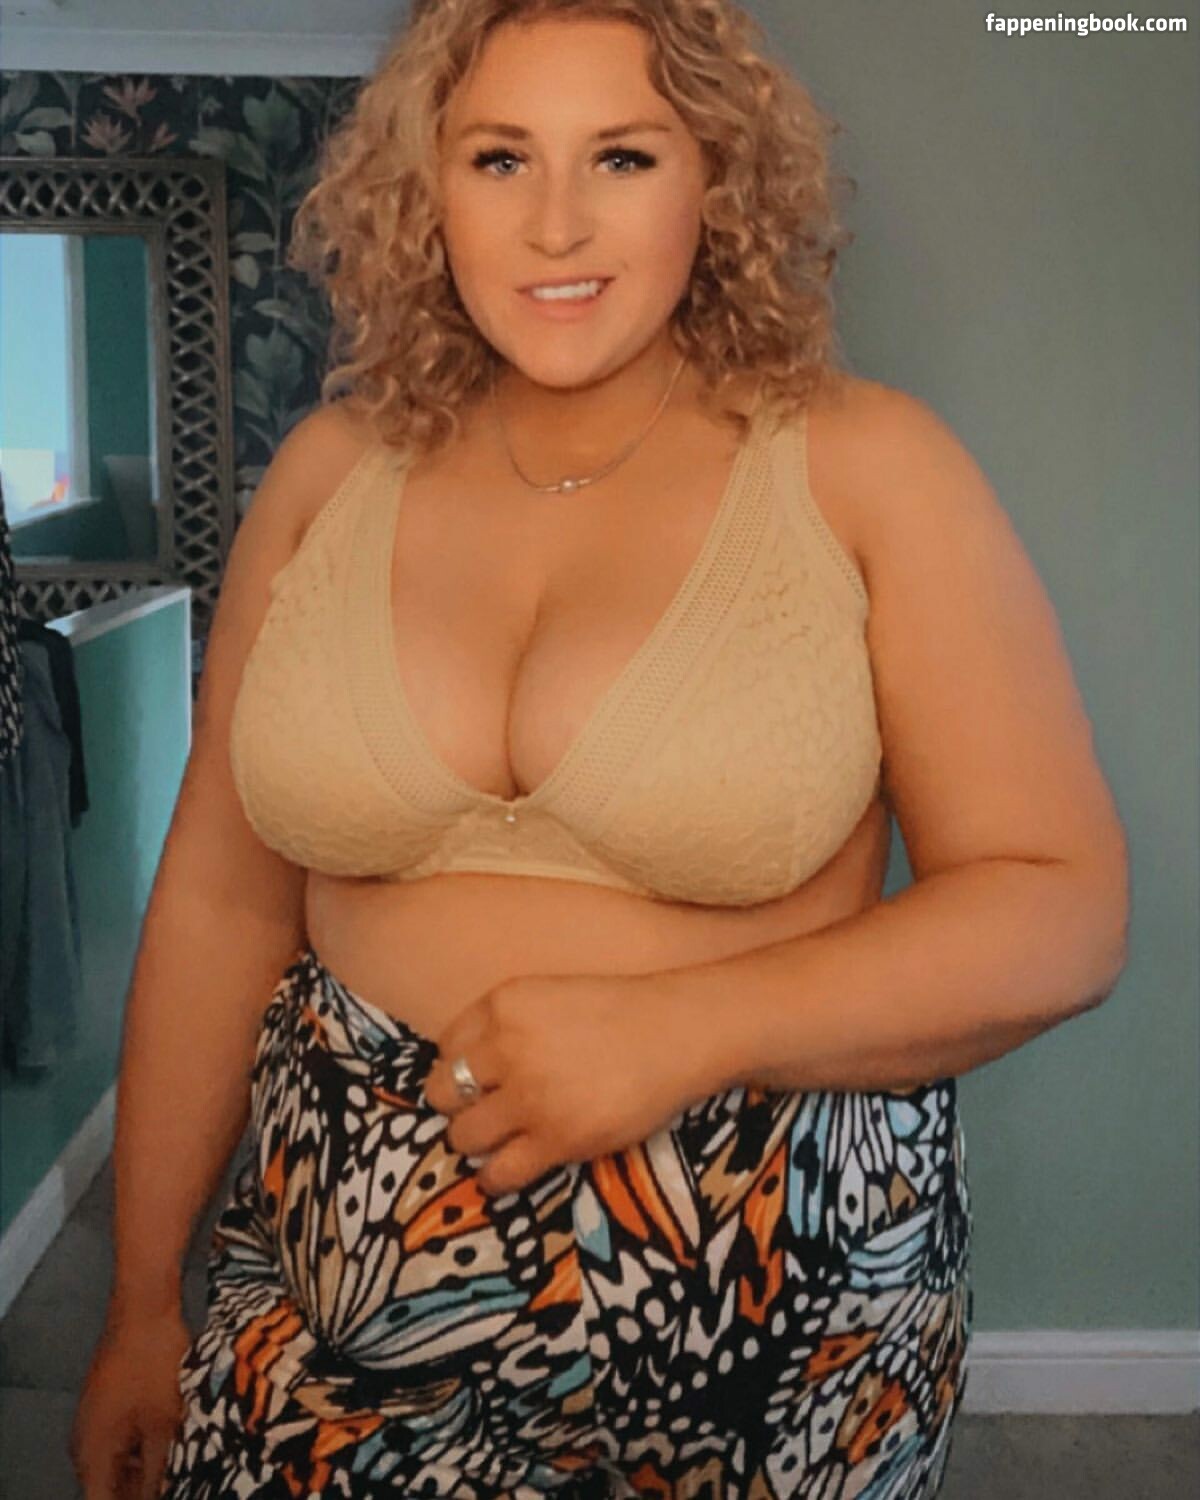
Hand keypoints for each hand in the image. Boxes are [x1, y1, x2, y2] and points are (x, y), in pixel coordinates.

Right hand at [70, 1302, 191, 1499]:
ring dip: (143, 1469)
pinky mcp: (107, 1402)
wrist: (143, 1307)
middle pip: (107, 1486)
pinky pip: (121, 1439)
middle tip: (175, 1483)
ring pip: (116, 1463)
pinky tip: (170, 1441)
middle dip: (139, 1489)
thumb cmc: (153, 1364)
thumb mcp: (163, 1424)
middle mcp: (84, 1444)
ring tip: (177, 1465)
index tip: (162, 1495)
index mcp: (91, 1456)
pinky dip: (142, 1446)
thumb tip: (157, 1496)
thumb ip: (158, 1472)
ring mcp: (94, 1421)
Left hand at [423, 972, 710, 1196]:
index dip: (458, 1065)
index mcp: (504, 1005)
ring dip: (473, 1141)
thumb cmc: (620, 1012)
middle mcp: (507, 1048)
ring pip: (462, 1135)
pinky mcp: (556, 1139)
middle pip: (442, 1092)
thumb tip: (467, 1064)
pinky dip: (493, 1177)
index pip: (446, 1045)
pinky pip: (498, 1172)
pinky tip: (503, 1171)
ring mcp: (530, 1097)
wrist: (678, 1033)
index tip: (476, 1078)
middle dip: (455, 1104)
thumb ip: (506, 1022)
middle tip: (480, 1110)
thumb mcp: (549, 995)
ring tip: (494, 1140)